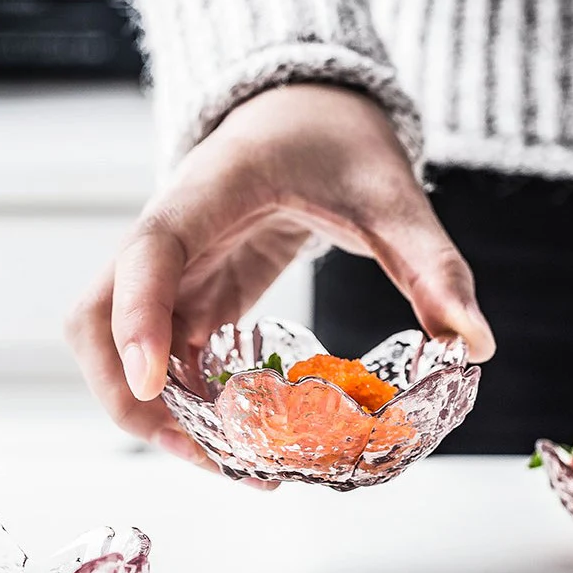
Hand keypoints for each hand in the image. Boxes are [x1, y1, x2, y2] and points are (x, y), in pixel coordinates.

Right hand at [65, 84, 495, 484]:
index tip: (159, 386)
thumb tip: (476, 342)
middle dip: (129, 394)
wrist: (306, 111)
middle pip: (96, 319)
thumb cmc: (338, 139)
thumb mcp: (392, 195)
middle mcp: (173, 235)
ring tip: (232, 461)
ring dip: (159, 408)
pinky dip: (188, 397)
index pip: (148, 254)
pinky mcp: (197, 288)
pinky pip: (169, 349)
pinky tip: (240, 429)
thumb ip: (431, 265)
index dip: (138, 321)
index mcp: (208, 194)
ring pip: (121, 345)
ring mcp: (177, 267)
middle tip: (204, 453)